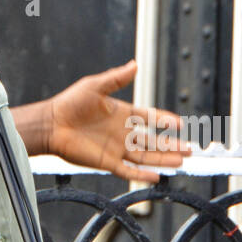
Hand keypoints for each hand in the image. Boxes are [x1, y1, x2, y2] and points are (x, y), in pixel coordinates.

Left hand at [46, 60, 190, 181]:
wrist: (51, 124)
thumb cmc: (70, 103)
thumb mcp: (95, 86)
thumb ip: (116, 78)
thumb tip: (135, 64)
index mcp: (121, 114)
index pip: (149, 117)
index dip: (165, 120)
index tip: (181, 123)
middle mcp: (121, 132)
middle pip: (152, 141)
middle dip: (171, 145)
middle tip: (190, 149)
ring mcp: (115, 148)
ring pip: (145, 156)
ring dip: (163, 159)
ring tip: (182, 161)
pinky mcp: (106, 162)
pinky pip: (128, 170)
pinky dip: (142, 174)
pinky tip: (157, 176)